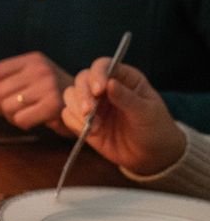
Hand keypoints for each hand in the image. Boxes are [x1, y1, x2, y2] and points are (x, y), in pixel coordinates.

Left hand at [0, 52, 72, 132]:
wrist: (86, 105)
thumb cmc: (51, 93)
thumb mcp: (27, 79)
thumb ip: (1, 76)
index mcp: (32, 59)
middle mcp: (40, 69)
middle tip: (13, 109)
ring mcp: (48, 86)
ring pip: (6, 107)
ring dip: (11, 117)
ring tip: (27, 112)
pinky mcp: (53, 105)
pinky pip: (20, 119)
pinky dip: (23, 124)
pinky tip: (35, 119)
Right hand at [61, 60, 185, 175]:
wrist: (149, 155)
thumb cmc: (154, 128)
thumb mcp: (146, 112)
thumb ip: (127, 98)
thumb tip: (109, 83)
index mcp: (124, 78)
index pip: (103, 66)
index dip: (97, 74)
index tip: (99, 90)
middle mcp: (105, 88)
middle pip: (82, 79)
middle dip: (83, 95)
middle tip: (89, 112)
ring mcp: (93, 104)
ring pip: (70, 95)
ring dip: (77, 110)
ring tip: (95, 126)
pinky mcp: (83, 121)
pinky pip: (68, 115)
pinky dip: (75, 123)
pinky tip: (92, 132)